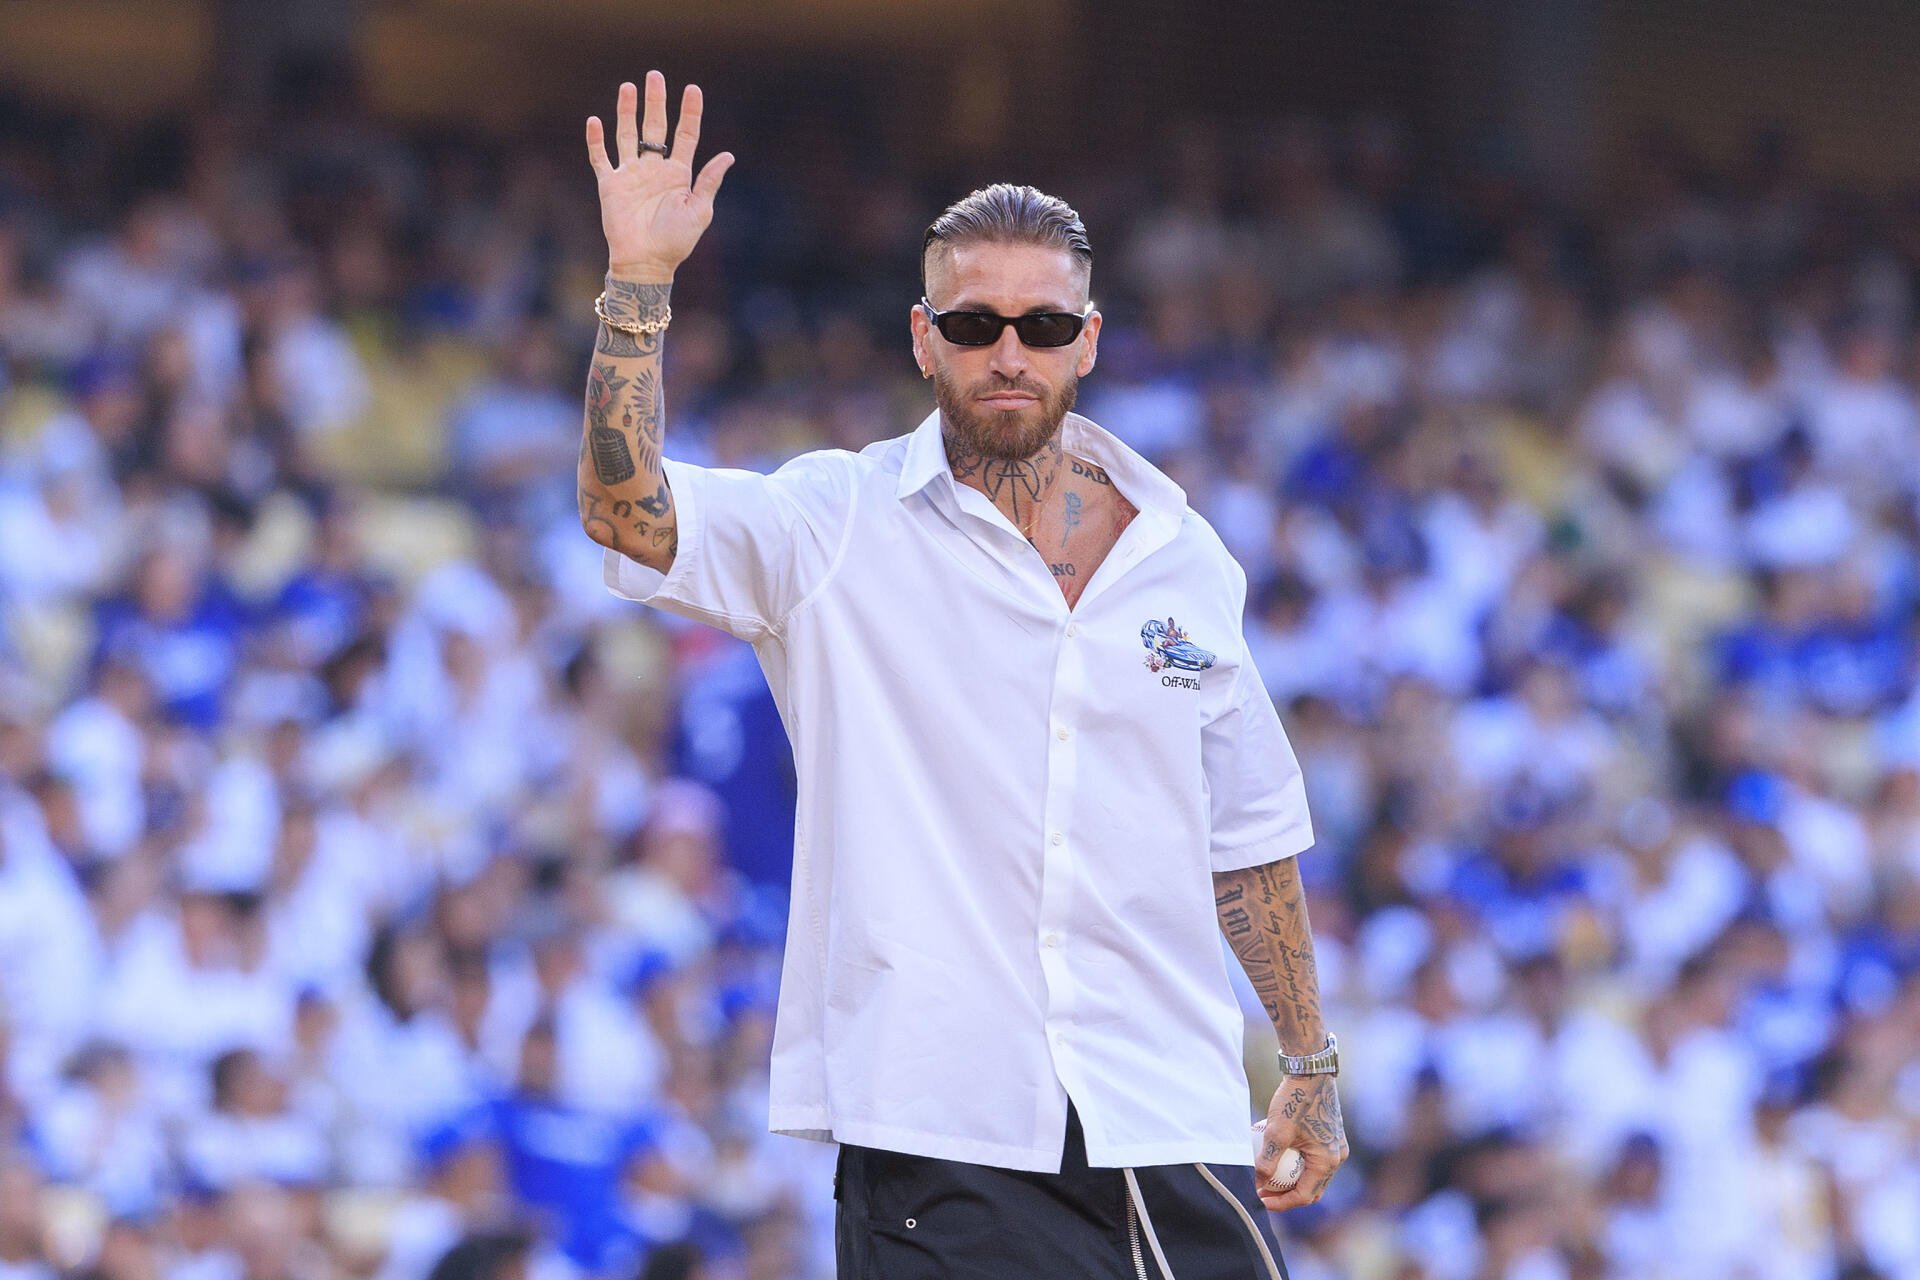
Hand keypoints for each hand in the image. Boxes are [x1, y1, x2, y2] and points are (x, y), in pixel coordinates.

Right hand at [586, 70, 734, 280]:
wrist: (646, 263)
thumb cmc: (676, 242)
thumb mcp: (700, 210)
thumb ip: (709, 181)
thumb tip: (728, 155)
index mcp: (678, 174)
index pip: (686, 135)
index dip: (690, 113)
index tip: (693, 89)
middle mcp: (654, 170)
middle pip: (655, 128)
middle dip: (655, 102)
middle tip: (655, 75)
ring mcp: (631, 175)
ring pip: (627, 135)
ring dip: (627, 111)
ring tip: (628, 87)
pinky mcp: (610, 185)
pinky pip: (601, 158)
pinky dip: (596, 141)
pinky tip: (595, 120)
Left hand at [1255, 1074, 1347, 1212]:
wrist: (1310, 1070)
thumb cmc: (1295, 1099)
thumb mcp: (1276, 1132)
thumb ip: (1268, 1160)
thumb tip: (1258, 1182)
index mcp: (1328, 1161)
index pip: (1305, 1195)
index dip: (1281, 1202)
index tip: (1260, 1199)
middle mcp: (1337, 1157)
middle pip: (1312, 1189)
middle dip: (1288, 1195)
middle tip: (1264, 1192)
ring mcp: (1336, 1147)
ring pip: (1314, 1175)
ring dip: (1293, 1180)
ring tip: (1269, 1178)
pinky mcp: (1331, 1137)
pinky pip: (1315, 1160)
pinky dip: (1298, 1165)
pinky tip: (1278, 1158)